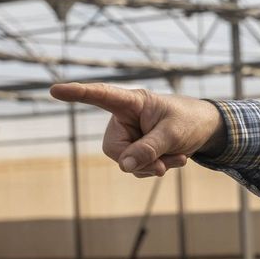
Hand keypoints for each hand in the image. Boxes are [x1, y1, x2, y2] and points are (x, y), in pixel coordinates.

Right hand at [50, 82, 222, 177]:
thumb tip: (124, 166)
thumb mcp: (173, 134)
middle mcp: (124, 119)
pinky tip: (174, 159)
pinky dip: (156, 168)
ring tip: (176, 156)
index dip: (77, 94)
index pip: (101, 96)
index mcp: (132, 102)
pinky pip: (137, 168)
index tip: (54, 89)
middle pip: (114, 148)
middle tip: (165, 162)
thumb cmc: (189, 121)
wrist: (205, 130)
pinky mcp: (135, 151)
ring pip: (126, 162)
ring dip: (153, 166)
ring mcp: (128, 136)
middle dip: (140, 160)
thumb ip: (149, 148)